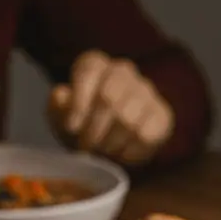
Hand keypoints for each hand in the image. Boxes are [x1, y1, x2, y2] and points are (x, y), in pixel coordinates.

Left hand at [47, 51, 174, 164]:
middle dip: (94, 129)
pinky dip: (129, 151)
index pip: (88, 72)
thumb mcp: (61, 117)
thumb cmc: (82, 125)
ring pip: (128, 119)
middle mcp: (122, 70)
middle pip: (109, 97)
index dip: (79, 102)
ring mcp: (146, 90)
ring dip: (110, 143)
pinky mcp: (162, 114)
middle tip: (86, 147)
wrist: (110, 143)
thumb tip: (62, 96)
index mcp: (95, 65)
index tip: (71, 127)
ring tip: (102, 152)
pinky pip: (145, 135)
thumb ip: (58, 105)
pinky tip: (120, 154)